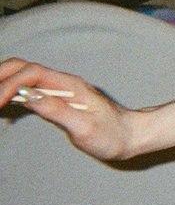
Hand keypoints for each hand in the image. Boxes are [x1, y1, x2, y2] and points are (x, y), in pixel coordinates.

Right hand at [1, 58, 139, 160]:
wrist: (132, 136)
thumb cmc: (113, 135)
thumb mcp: (85, 127)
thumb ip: (57, 111)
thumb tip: (30, 98)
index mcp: (69, 85)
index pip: (30, 73)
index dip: (8, 84)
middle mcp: (62, 84)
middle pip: (21, 68)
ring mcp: (59, 91)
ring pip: (22, 77)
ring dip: (3, 84)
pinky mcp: (57, 101)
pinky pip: (28, 91)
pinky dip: (11, 95)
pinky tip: (5, 109)